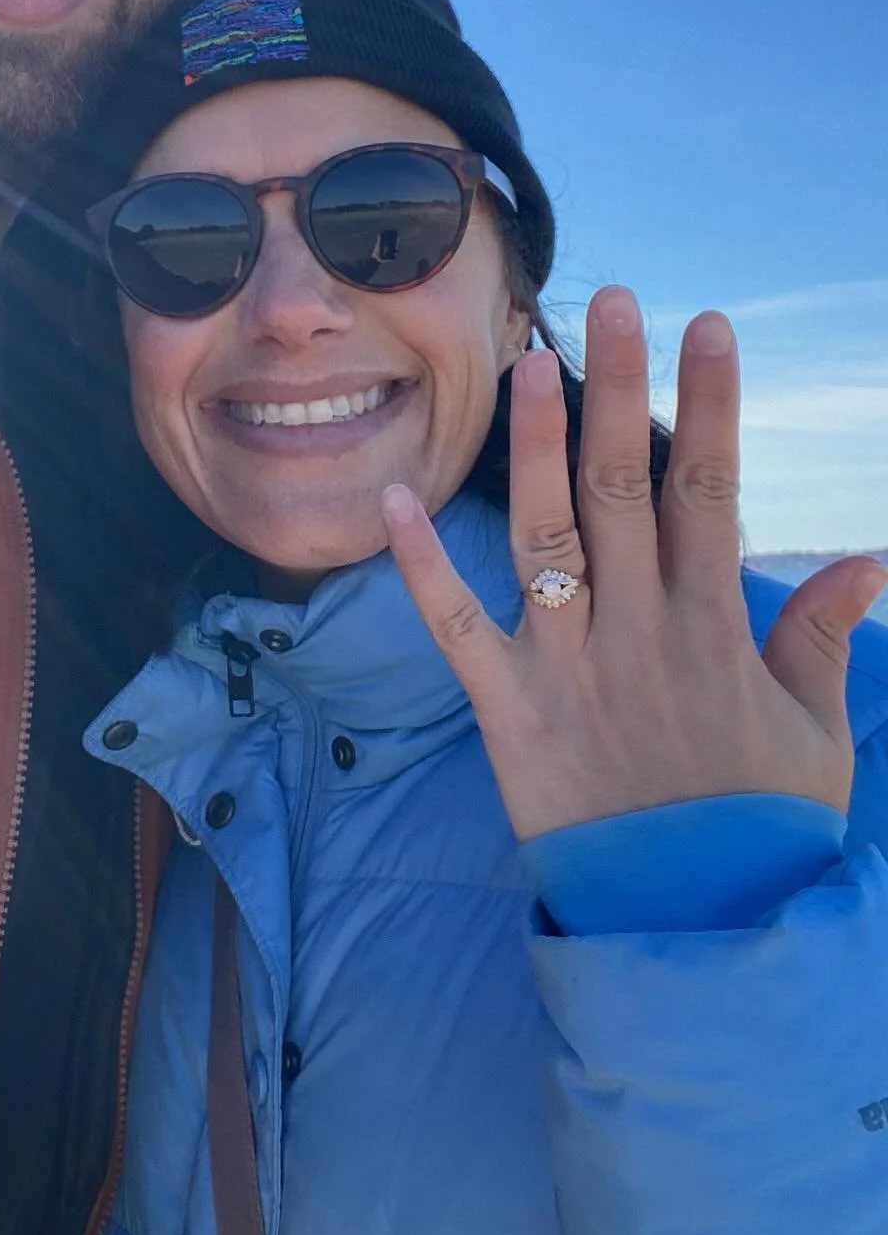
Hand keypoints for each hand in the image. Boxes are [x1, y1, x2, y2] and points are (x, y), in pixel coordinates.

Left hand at [382, 285, 886, 841]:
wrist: (690, 931)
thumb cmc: (755, 828)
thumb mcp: (813, 735)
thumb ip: (821, 639)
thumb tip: (869, 558)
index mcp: (714, 628)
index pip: (711, 491)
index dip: (710, 403)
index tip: (705, 325)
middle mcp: (637, 631)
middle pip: (621, 488)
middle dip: (617, 388)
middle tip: (609, 302)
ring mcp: (567, 666)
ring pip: (545, 534)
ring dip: (534, 445)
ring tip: (528, 362)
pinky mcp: (507, 710)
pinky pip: (457, 627)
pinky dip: (422, 564)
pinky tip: (394, 498)